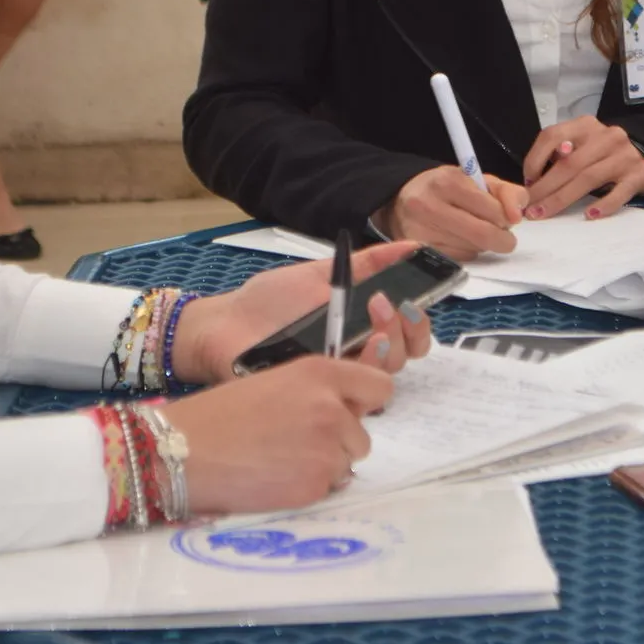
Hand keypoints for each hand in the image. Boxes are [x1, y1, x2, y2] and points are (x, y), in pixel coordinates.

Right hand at [157, 355, 393, 514]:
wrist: (185, 451)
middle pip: (363, 434)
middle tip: (297, 443)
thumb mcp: (276, 383)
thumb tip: (344, 412)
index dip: (364, 403)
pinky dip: (308, 487)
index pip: (380, 386)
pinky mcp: (316, 485)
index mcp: (320, 373)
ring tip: (282, 460)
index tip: (349, 412)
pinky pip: (329, 488)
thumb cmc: (221, 414)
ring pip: (347, 463)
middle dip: (339, 442)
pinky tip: (275, 478)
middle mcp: (332, 408)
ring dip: (324, 466)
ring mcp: (327, 449)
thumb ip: (316, 392)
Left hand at [171, 240, 438, 384]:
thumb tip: (409, 246)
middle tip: (389, 303)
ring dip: (390, 343)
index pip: (405, 335)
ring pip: (387, 376)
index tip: (415, 298)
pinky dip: (365, 366)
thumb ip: (365, 263)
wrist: (225, 325)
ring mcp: (339, 379)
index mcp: (359, 328)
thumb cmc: (268, 302)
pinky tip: (357, 344)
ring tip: (374, 312)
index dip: (418, 322)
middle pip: (404, 356)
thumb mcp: (319, 274)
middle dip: (408, 329)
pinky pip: (355, 394)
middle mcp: (354, 357)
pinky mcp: (321, 397)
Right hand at [374, 166, 524, 261]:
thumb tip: (517, 217)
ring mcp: (420, 231)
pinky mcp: (418, 250)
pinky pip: (459, 259)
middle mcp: (429, 205)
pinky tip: (459, 240)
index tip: (505, 217)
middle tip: (503, 236)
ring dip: (483, 245)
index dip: (507, 218)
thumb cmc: (447, 189)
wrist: (402, 199)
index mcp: (448, 181)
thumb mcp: (479, 180)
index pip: (494, 210)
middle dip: (502, 239)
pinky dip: (467, 252)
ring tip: (473, 230)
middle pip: (483, 235)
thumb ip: (507, 193)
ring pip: (473, 250)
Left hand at [522, 116, 643, 220]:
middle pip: (568, 163)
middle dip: (544, 187)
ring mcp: (624, 155)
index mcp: (586, 126)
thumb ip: (563, 152)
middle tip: (529, 208)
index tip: (527, 181)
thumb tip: (534, 177)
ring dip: (562, 199)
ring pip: (588, 177)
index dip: (535, 159)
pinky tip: (589, 215)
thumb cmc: (608, 154)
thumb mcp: (585, 144)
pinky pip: (619, 192)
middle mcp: (605, 136)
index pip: (552, 135)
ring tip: (545, 213)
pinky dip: (603, 204)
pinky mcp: (640, 174)